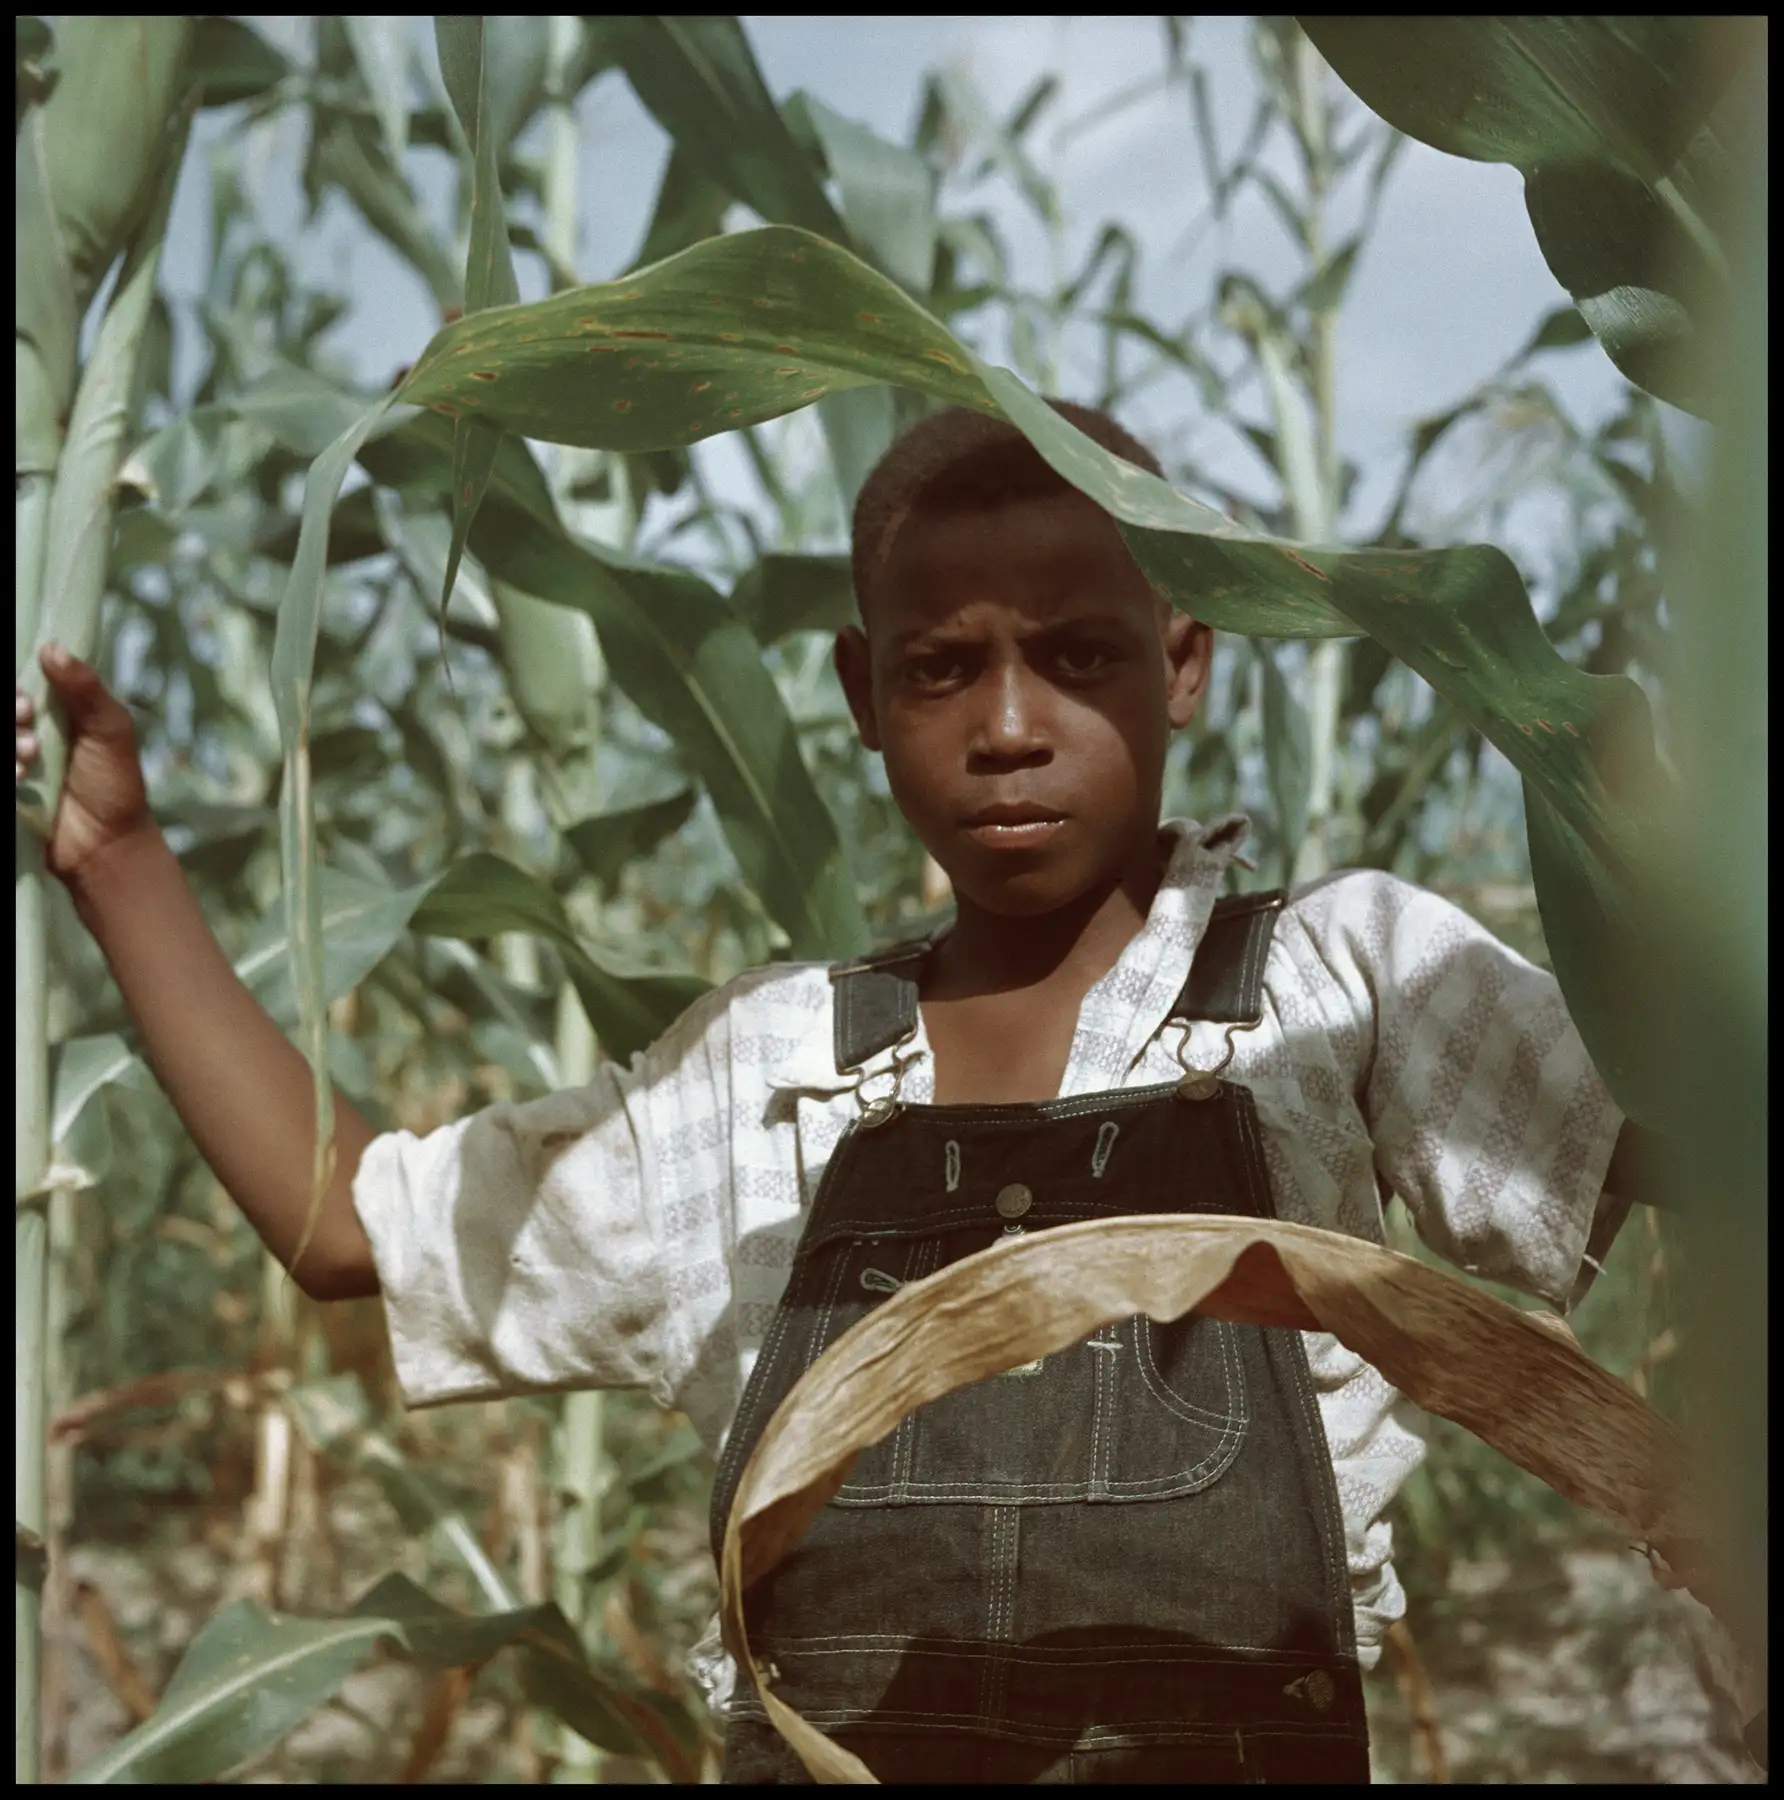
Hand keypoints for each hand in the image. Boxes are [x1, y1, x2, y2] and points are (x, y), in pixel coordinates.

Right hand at [16, 642, 153, 885]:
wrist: (106, 842)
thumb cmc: (115, 783)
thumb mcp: (110, 730)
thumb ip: (85, 689)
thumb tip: (52, 648)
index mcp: (54, 708)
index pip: (21, 681)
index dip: (16, 685)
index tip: (28, 698)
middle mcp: (27, 728)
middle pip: (7, 705)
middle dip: (9, 709)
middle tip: (26, 720)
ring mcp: (14, 756)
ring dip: (6, 736)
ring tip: (29, 755)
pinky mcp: (9, 784)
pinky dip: (5, 764)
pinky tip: (18, 776)